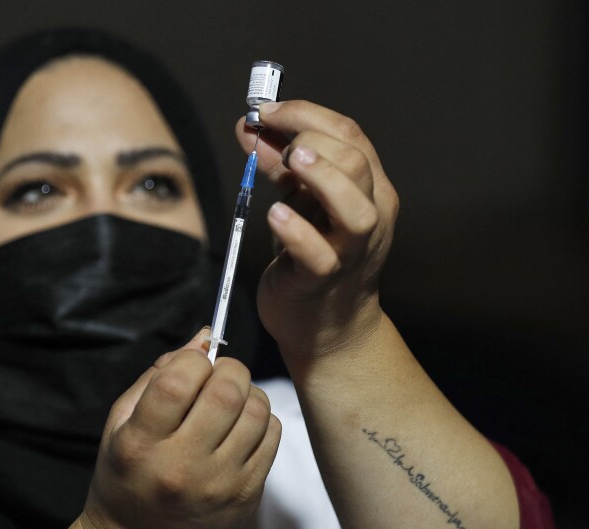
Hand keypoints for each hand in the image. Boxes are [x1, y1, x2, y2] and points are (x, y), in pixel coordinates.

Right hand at [74, 328, 280, 528]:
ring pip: (257, 410)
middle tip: (216, 375)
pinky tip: (238, 426)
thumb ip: (158, 375)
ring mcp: (219, 485)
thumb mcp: (121, 422)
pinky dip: (260, 419)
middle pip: (226, 392)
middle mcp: (181, 467)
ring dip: (247, 392)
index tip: (191, 363)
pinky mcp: (246, 496)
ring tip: (228, 400)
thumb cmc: (126, 474)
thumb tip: (204, 337)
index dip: (192, 359)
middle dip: (227, 369)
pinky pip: (272, 436)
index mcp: (141, 444)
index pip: (178, 381)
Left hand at [234, 100, 398, 366]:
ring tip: (290, 162)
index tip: (265, 110)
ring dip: (321, 178)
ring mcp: (351, 250)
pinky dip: (296, 232)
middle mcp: (371, 215)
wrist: (326, 325)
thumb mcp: (301, 202)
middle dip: (310, 139)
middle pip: (355, 162)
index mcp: (369, 187)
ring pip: (354, 209)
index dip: (305, 114)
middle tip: (274, 139)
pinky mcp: (323, 280)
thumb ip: (280, 164)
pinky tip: (274, 215)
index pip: (349, 135)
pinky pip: (318, 255)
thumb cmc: (316, 255)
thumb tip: (250, 127)